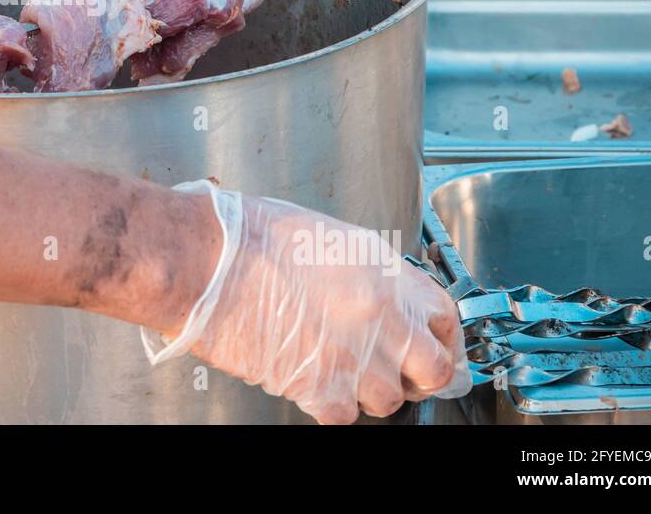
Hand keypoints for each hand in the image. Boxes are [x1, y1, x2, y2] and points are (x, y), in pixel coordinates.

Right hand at [147, 181, 470, 424]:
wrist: (207, 260)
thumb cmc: (249, 237)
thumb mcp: (325, 236)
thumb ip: (365, 271)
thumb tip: (380, 297)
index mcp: (382, 271)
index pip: (443, 316)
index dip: (439, 334)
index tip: (431, 342)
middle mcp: (377, 316)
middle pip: (432, 369)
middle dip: (420, 374)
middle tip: (401, 371)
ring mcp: (352, 356)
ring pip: (388, 400)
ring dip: (369, 390)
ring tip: (341, 370)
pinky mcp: (317, 385)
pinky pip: (343, 415)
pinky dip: (329, 404)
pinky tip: (311, 380)